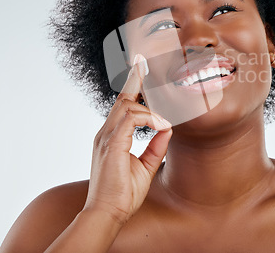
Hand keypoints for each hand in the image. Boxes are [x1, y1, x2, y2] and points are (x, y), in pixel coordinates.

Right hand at [82, 54, 171, 225]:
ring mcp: (106, 137)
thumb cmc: (124, 194)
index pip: (122, 106)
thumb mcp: (146, 166)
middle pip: (122, 98)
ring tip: (164, 119)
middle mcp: (106, 132)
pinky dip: (148, 118)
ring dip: (149, 108)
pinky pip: (130, 118)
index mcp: (112, 136)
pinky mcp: (111, 144)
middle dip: (134, 78)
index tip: (140, 70)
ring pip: (127, 105)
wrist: (108, 214)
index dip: (131, 86)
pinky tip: (160, 125)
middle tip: (144, 61)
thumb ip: (156, 146)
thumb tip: (168, 128)